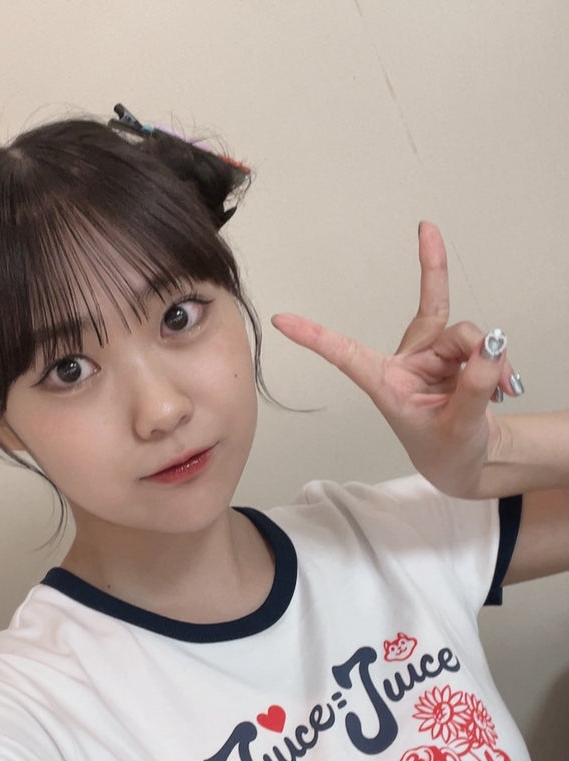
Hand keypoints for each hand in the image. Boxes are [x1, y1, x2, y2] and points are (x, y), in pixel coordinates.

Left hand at [271, 222, 521, 497]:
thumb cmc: (450, 451)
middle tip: (450, 271)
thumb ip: (475, 387)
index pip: (347, 355)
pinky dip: (497, 360)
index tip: (281, 319)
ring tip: (504, 387)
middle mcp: (405, 364)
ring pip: (464, 334)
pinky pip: (479, 343)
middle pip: (435, 322)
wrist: (467, 460)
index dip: (316, 337)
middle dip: (454, 309)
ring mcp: (430, 357)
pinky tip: (506, 383)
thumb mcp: (462, 427)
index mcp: (386, 385)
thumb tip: (491, 346)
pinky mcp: (453, 356)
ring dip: (490, 356)